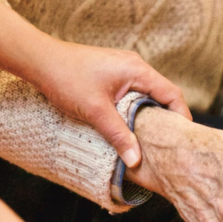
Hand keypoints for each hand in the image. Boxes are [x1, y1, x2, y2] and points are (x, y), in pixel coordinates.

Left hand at [28, 40, 191, 167]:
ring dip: (149, 116)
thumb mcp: (95, 112)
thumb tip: (136, 161)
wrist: (40, 60)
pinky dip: (136, 110)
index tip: (183, 140)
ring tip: (151, 140)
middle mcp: (135, 66)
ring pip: (147, 95)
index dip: (181, 117)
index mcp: (138, 70)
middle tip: (169, 145)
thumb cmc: (66, 79)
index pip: (172, 94)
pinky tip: (130, 127)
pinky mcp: (112, 74)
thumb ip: (119, 136)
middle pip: (162, 95)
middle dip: (167, 119)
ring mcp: (123, 69)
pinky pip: (133, 94)